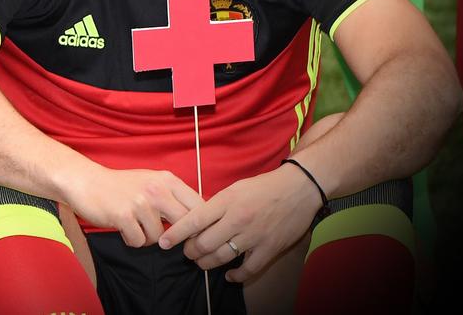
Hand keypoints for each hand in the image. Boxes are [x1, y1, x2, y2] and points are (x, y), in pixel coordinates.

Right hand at [64, 165, 203, 246]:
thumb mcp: (151, 182)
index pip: (199, 207)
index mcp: (167, 180)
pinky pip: (139, 242)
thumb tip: (199, 220)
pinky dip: (132, 240)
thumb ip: (174, 197)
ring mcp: (140, 203)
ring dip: (148, 238)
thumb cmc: (120, 185)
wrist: (85, 181)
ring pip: (160, 237)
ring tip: (135, 227)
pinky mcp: (123, 216)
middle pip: (185, 225)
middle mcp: (156, 190)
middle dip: (178, 238)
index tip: (192, 235)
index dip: (200, 226)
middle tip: (167, 241)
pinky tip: (123, 229)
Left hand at [159, 164, 321, 281]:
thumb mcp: (233, 189)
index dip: (176, 234)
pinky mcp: (270, 248)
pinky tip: (229, 275)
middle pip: (204, 243)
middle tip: (187, 252)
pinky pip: (248, 269)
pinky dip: (236, 276)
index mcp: (226, 202)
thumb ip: (215, 206)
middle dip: (190, 251)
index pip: (194, 221)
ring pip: (222, 257)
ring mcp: (254, 235)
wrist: (298, 188)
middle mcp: (237, 219)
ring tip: (202, 261)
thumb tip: (195, 221)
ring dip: (207, 263)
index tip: (164, 243)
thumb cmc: (263, 187)